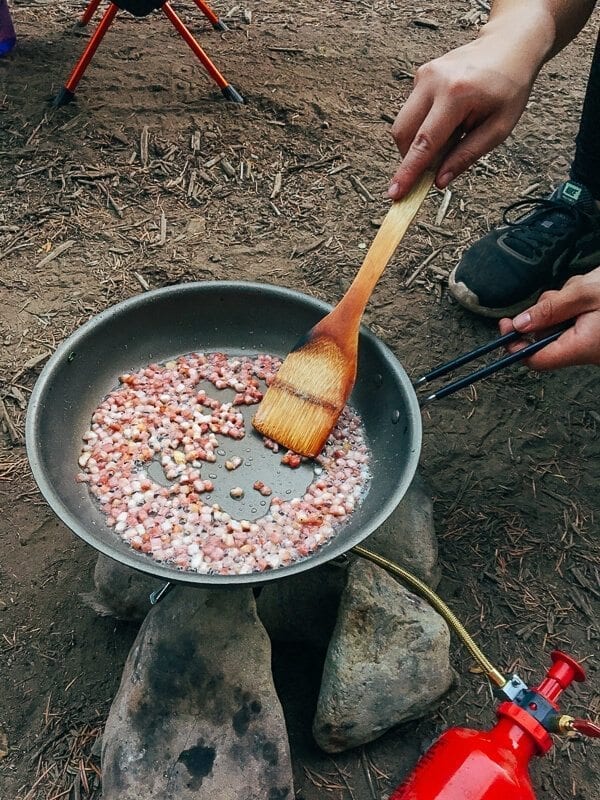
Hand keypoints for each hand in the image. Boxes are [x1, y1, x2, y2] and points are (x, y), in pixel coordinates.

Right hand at [387, 34, 538, 199]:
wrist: (509, 46)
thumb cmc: (509, 87)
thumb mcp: (498, 128)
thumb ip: (467, 156)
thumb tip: (439, 181)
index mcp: (457, 94)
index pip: (425, 142)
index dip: (408, 171)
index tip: (394, 193)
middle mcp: (434, 81)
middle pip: (404, 133)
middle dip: (410, 158)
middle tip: (432, 168)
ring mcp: (424, 75)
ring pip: (403, 124)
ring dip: (418, 142)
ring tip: (450, 137)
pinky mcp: (420, 75)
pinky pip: (411, 112)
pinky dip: (423, 126)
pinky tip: (447, 121)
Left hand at [498, 268, 599, 369]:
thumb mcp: (584, 293)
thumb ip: (550, 309)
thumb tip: (519, 324)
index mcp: (581, 347)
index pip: (536, 360)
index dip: (516, 345)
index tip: (506, 325)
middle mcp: (586, 351)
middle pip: (545, 336)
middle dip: (546, 311)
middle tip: (564, 294)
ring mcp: (592, 343)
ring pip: (559, 323)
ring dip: (563, 303)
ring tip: (587, 289)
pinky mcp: (596, 333)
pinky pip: (574, 319)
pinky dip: (575, 304)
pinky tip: (591, 292)